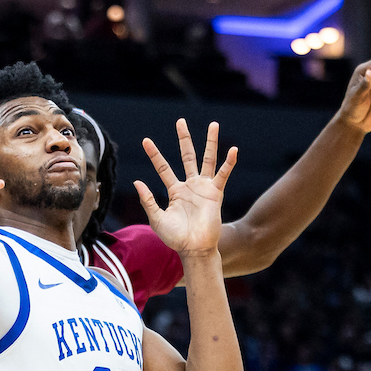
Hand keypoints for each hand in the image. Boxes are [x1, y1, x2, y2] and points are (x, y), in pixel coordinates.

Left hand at [135, 120, 236, 257]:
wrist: (193, 249)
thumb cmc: (175, 238)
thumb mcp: (156, 218)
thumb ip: (148, 200)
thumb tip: (137, 181)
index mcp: (175, 191)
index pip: (163, 168)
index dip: (155, 154)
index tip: (145, 140)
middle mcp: (190, 186)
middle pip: (187, 156)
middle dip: (184, 139)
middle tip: (180, 121)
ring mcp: (204, 188)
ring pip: (207, 159)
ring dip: (211, 142)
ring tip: (213, 124)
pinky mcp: (216, 193)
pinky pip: (223, 174)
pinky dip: (229, 163)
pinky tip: (233, 150)